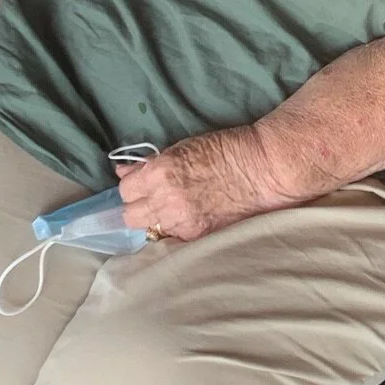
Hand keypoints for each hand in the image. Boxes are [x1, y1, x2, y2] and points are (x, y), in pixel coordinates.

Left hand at [115, 125, 273, 242]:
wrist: (261, 170)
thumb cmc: (224, 150)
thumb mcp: (181, 148)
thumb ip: (150, 164)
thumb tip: (124, 171)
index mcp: (160, 174)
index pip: (125, 190)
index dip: (132, 186)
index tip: (141, 184)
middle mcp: (166, 201)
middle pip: (130, 216)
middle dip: (137, 206)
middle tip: (152, 199)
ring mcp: (181, 222)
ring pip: (150, 229)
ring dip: (156, 219)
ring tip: (173, 209)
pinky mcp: (196, 236)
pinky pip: (172, 237)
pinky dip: (175, 229)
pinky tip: (188, 217)